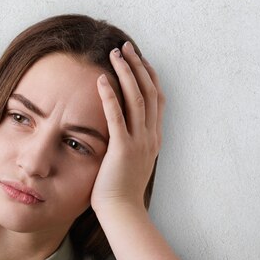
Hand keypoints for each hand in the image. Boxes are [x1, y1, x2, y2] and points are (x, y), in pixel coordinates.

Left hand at [91, 41, 165, 214]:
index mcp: (154, 138)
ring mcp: (139, 142)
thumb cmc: (121, 190)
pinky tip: (102, 79)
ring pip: (137, 99)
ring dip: (126, 73)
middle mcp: (151, 136)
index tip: (139, 59)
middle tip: (126, 47)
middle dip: (138, 66)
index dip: (149, 76)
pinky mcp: (122, 149)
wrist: (122, 212)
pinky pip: (117, 116)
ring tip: (115, 54)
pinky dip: (110, 96)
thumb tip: (123, 131)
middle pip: (149, 92)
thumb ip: (130, 143)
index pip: (157, 99)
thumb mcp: (132, 162)